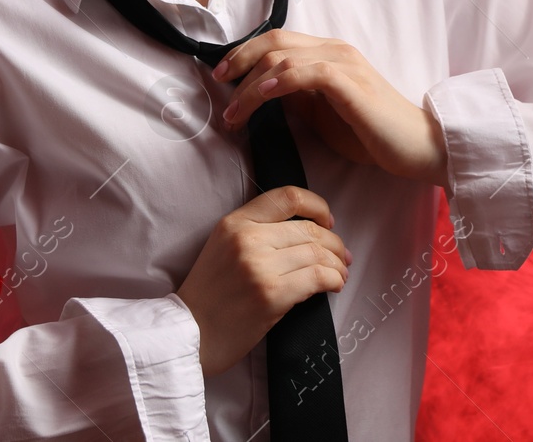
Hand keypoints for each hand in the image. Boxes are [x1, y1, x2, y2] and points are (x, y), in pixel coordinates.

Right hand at [175, 186, 350, 377]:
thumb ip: (258, 233)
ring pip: (318, 254)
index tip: (328, 220)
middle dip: (335, 244)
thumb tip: (310, 234)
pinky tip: (335, 286)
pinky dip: (334, 280)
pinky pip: (318, 278)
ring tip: (340, 274)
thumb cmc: (210, 296)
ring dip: (337, 265)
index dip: (316, 205)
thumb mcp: (224, 247)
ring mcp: (259, 266)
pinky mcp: (271, 295)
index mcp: (234, 222)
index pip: (287, 197)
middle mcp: (248, 238)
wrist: (189, 335)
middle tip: (343, 257)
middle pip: (309, 230)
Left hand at [215, 29, 448, 186]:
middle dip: (238, 62)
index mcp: (327, 53)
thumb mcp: (323, 113)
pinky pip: (309, 73)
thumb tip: (262, 90)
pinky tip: (264, 96)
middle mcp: (335, 50)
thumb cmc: (372, 134)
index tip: (221, 78)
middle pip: (273, 41)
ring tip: (234, 113)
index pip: (276, 41)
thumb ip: (296, 97)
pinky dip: (280, 82)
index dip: (243, 54)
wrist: (418, 147)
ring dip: (251, 86)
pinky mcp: (352, 84)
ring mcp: (344, 64)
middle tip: (217, 87)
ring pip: (284, 58)